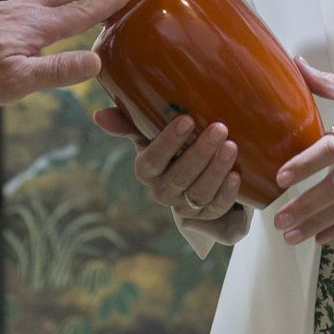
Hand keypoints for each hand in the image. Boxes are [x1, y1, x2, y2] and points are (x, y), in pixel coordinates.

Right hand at [92, 109, 243, 222]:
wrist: (197, 168)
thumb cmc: (172, 143)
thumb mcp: (151, 131)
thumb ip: (128, 123)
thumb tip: (98, 116)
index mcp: (146, 170)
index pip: (153, 160)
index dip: (169, 142)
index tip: (187, 120)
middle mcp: (162, 192)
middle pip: (180, 177)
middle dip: (200, 153)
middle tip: (219, 128)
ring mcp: (184, 206)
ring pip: (199, 193)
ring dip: (216, 170)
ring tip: (231, 146)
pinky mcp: (206, 217)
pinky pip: (216, 208)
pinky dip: (226, 193)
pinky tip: (236, 175)